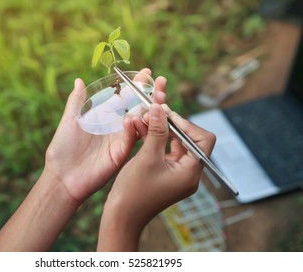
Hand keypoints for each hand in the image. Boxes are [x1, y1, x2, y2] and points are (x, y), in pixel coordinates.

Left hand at [42, 69, 153, 203]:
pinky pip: (130, 139)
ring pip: (139, 123)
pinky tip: (131, 119)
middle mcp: (115, 127)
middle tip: (160, 82)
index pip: (124, 98)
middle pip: (137, 108)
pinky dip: (132, 129)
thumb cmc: (62, 148)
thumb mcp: (69, 120)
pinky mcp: (120, 154)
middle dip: (149, 95)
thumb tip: (79, 80)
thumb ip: (77, 101)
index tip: (147, 72)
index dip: (135, 85)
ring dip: (149, 110)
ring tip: (156, 97)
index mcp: (104, 117)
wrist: (61, 176)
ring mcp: (119, 140)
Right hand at [97, 82, 215, 250]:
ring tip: (145, 118)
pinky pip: (167, 152)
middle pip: (189, 140)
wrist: (122, 216)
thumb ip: (157, 130)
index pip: (202, 139)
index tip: (167, 113)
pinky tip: (143, 130)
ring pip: (176, 144)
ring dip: (162, 130)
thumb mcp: (147, 157)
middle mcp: (189, 174)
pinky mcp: (167, 174)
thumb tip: (160, 108)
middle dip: (172, 124)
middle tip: (154, 111)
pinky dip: (157, 140)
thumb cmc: (134, 191)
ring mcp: (178, 174)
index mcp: (191, 172)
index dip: (186, 123)